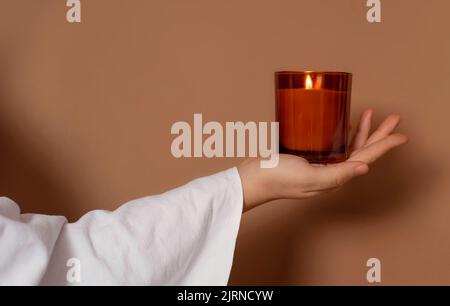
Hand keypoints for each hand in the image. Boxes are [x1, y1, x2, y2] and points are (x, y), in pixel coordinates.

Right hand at [238, 109, 407, 211]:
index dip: (385, 145)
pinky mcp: (308, 157)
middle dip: (378, 134)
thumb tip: (364, 168)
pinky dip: (341, 132)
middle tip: (393, 118)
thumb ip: (337, 173)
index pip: (367, 158)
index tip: (402, 135)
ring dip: (361, 131)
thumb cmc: (277, 178)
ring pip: (348, 146)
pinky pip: (332, 144)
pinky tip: (342, 123)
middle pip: (362, 150)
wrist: (253, 179)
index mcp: (334, 177)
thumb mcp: (309, 177)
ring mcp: (320, 164)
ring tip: (370, 115)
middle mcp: (331, 171)